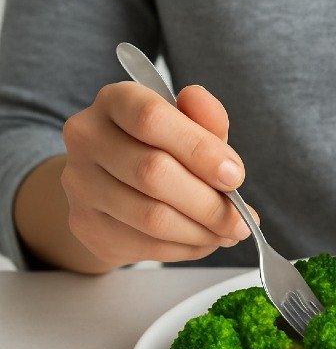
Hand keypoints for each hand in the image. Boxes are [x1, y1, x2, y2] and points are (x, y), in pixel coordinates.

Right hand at [60, 83, 252, 268]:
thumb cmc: (160, 149)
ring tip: (229, 232)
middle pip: (153, 173)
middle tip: (242, 219)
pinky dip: (188, 248)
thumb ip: (205, 118)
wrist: (113, 186)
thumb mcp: (189, 128)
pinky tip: (205, 240)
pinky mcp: (87, 224)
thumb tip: (203, 101)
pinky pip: (147, 245)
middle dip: (210, 203)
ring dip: (203, 231)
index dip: (200, 150)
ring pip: (152, 217)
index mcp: (117, 101)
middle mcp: (88, 137)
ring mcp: (81, 183)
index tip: (235, 176)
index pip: (152, 118)